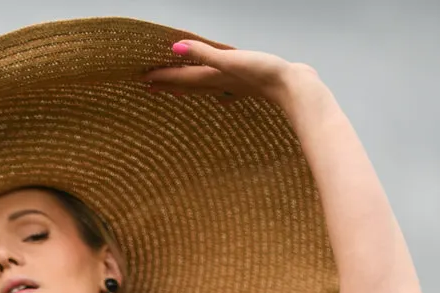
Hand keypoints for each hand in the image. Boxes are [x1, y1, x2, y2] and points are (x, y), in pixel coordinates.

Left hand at [143, 38, 306, 104]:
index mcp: (214, 78)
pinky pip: (227, 91)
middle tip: (151, 86)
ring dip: (191, 89)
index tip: (144, 79)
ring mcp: (235, 88)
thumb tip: (175, 49)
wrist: (295, 88)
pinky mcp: (250, 87)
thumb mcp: (229, 59)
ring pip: (206, 89)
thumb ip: (203, 54)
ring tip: (178, 91)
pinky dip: (220, 93)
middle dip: (170, 85)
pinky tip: (221, 98)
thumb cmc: (263, 73)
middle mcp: (221, 85)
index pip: (182, 79)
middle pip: (189, 86)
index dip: (163, 78)